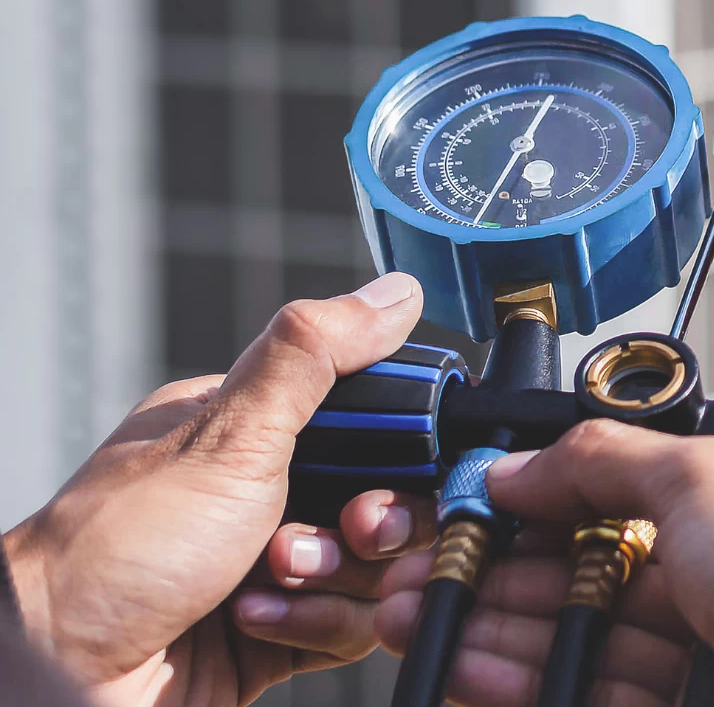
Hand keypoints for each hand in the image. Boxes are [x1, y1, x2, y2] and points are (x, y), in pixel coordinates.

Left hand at [2, 272, 439, 706]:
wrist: (63, 673)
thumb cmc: (119, 551)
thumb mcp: (229, 435)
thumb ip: (316, 357)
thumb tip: (393, 293)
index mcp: (251, 430)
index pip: (373, 423)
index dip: (401, 450)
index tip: (393, 471)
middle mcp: (265, 494)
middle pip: (387, 499)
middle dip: (372, 527)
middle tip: (344, 532)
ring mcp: (274, 565)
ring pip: (376, 568)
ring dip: (334, 581)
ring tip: (271, 583)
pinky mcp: (281, 632)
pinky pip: (351, 624)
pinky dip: (315, 626)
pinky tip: (256, 623)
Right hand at [375, 422, 713, 706]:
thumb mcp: (702, 473)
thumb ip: (605, 458)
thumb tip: (526, 463)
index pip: (626, 514)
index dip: (547, 510)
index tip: (481, 512)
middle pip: (590, 585)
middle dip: (499, 577)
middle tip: (429, 571)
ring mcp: (702, 667)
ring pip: (577, 648)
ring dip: (491, 631)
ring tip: (418, 617)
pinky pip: (583, 695)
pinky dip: (516, 682)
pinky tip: (466, 667)